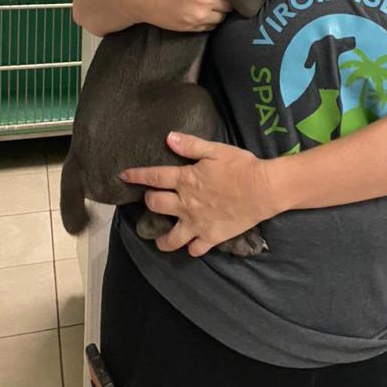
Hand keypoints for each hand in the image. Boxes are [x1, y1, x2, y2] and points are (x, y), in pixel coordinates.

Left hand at [120, 132, 278, 255]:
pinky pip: (195, 248)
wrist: (263, 190)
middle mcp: (186, 204)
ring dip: (162, 239)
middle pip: (156, 205)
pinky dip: (192, 248)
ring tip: (160, 239)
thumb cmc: (240, 166)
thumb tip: (168, 138)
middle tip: (152, 199)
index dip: (137, 176)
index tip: (123, 175)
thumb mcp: (216, 150)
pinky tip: (192, 245)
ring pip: (171, 238)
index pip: (154, 177)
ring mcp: (197, 224)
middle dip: (150, 201)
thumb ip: (191, 145)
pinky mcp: (211, 237)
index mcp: (186, 180)